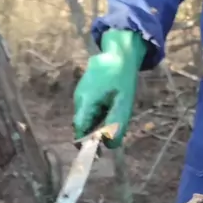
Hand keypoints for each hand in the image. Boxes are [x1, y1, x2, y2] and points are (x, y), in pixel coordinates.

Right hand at [73, 29, 147, 148]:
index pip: (79, 129)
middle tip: (112, 133)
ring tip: (113, 114)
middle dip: (94, 133)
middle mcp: (79, 99)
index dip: (86, 143)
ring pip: (86, 117)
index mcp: (86, 102)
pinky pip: (88, 109)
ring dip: (97, 122)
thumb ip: (116, 124)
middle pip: (82, 125)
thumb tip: (109, 146)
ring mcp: (80, 94)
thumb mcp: (124, 102)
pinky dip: (97, 113)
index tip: (98, 152)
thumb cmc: (122, 76)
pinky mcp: (84, 91)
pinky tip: (109, 105)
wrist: (119, 50)